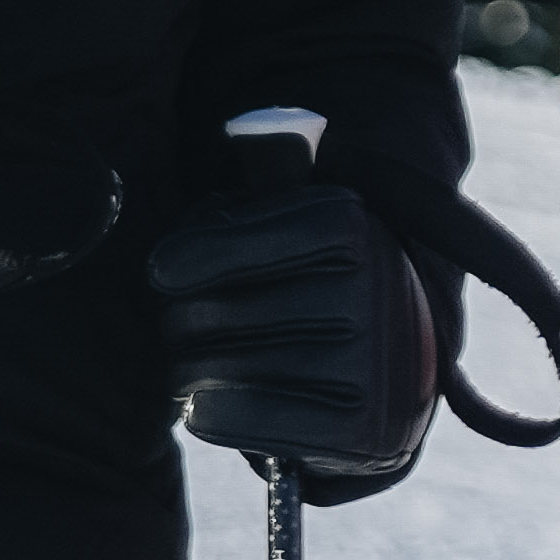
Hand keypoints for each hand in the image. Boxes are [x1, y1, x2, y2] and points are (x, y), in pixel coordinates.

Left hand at [153, 169, 439, 505]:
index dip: (193, 257)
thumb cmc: (322, 283)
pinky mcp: (362, 429)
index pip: (247, 241)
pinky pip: (254, 419)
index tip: (161, 272)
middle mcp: (370, 290)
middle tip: (177, 328)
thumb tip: (250, 130)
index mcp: (351, 225)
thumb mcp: (304, 220)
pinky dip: (214, 413)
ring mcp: (370, 363)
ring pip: (228, 364)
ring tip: (188, 366)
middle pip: (222, 309)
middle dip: (182, 322)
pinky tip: (202, 404)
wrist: (398, 372)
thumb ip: (273, 181)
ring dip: (190, 369)